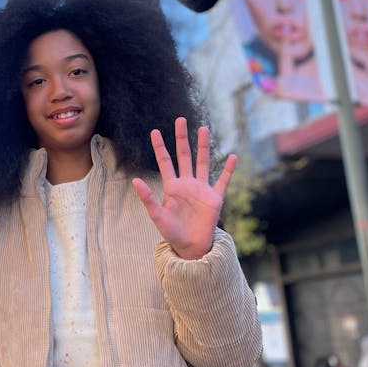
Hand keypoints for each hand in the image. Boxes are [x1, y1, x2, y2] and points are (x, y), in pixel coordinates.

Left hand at [132, 118, 236, 260]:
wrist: (190, 246)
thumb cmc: (171, 232)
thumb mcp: (157, 215)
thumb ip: (147, 198)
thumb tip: (135, 181)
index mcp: (172, 186)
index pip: (165, 161)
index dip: (160, 147)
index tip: (155, 131)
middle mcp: (187, 183)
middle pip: (184, 155)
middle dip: (182, 138)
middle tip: (181, 120)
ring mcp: (202, 189)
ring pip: (203, 162)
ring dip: (204, 146)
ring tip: (204, 128)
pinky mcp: (215, 198)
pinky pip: (222, 181)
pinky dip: (227, 169)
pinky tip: (232, 156)